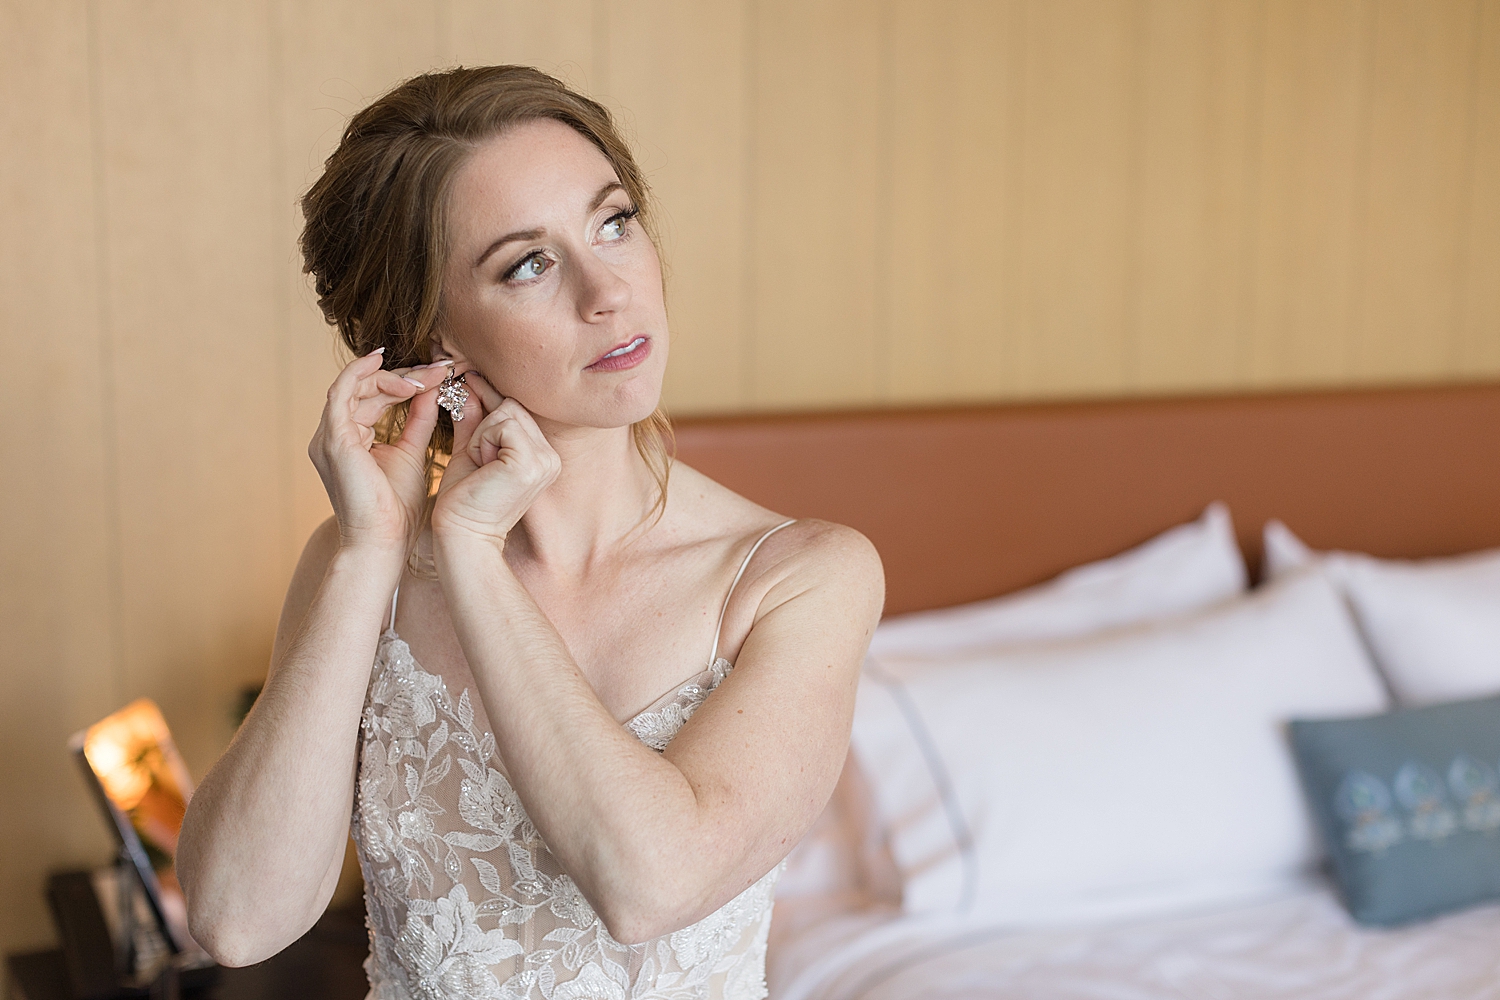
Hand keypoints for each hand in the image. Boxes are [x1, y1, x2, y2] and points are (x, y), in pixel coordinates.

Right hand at [308, 350, 448, 553]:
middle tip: (439, 369)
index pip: (373, 397)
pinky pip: (341, 391)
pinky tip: (384, 361)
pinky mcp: (333, 439)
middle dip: (404, 375)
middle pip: (365, 389)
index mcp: (349, 439)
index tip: (438, 375)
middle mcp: (332, 435)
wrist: (384, 542)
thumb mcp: (412, 453)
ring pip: (356, 386)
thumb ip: (418, 421)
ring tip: (426, 375)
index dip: (404, 382)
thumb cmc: (396, 510)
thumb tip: (431, 390)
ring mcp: (328, 436)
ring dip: (392, 376)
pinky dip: (361, 372)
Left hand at [430, 370, 560, 547]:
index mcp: (543, 456)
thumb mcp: (470, 450)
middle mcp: (551, 458)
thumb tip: (468, 386)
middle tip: (477, 457)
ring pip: (507, 412)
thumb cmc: (464, 499)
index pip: (518, 410)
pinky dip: (484, 440)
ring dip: (483, 434)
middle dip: (485, 425)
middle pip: (513, 406)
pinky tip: (483, 466)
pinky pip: (503, 425)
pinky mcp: (531, 463)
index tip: (469, 381)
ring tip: (481, 465)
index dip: (491, 398)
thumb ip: (474, 419)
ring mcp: (545, 460)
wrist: (461, 533)